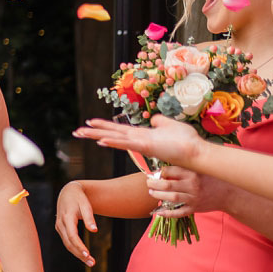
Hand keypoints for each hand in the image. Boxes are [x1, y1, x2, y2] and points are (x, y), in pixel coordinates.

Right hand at [54, 182, 97, 266]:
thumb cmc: (79, 198)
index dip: (79, 246)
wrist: (68, 192)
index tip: (87, 254)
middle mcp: (60, 224)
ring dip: (78, 254)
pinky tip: (83, 255)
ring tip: (90, 262)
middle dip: (80, 254)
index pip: (72, 235)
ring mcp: (59, 227)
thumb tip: (94, 230)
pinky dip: (74, 249)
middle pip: (69, 243)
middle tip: (92, 263)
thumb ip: (90, 218)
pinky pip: (67, 241)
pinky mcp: (60, 229)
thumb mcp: (86, 205)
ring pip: (67, 244)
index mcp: (67, 217)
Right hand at [73, 115, 201, 168]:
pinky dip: (113, 142)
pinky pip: (126, 144)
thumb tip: (154, 119)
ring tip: (81, 133)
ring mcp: (140, 144)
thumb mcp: (170, 125)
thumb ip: (160, 122)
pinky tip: (100, 141)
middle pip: (110, 134)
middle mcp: (137, 141)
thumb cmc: (186, 141)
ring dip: (96, 135)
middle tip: (76, 131)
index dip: (103, 126)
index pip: (118, 130)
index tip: (89, 123)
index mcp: (142, 135)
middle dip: (93, 132)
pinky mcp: (146, 147)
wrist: (196, 152)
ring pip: (113, 138)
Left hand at [146, 164, 228, 216]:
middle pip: (167, 185)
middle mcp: (192, 186)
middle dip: (154, 184)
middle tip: (149, 183)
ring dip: (158, 196)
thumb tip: (165, 165)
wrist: (228, 193)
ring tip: (152, 193)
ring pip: (171, 198)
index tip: (155, 173)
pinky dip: (168, 213)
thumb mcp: (199, 169)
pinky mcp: (195, 208)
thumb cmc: (211, 178)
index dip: (160, 172)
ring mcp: (194, 198)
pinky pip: (179, 212)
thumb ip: (184, 167)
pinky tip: (159, 212)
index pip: (170, 171)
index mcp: (193, 173)